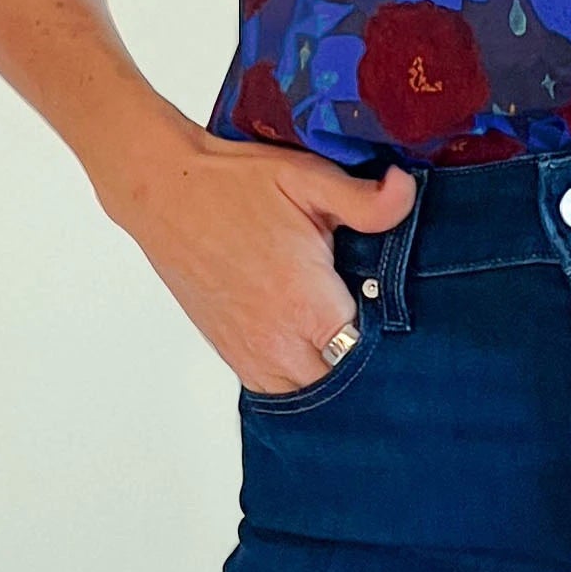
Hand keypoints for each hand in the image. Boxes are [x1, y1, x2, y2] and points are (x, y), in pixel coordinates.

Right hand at [95, 125, 416, 396]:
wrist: (164, 192)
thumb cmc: (234, 184)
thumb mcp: (307, 177)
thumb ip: (364, 199)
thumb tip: (406, 193)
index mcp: (305, 302)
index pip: (367, 353)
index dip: (393, 341)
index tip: (403, 316)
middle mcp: (277, 339)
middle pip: (342, 383)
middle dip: (368, 365)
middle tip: (384, 329)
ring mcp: (249, 351)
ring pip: (308, 394)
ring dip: (333, 376)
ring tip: (353, 343)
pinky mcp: (229, 351)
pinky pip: (274, 390)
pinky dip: (299, 380)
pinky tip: (315, 351)